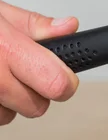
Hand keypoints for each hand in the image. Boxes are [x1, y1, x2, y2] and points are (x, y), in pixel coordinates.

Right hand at [0, 1, 78, 124]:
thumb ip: (34, 24)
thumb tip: (68, 27)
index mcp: (8, 49)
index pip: (57, 84)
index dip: (66, 82)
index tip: (66, 77)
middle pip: (38, 107)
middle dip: (37, 92)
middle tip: (25, 71)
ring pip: (13, 115)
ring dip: (11, 101)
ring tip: (0, 74)